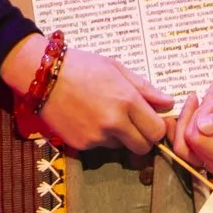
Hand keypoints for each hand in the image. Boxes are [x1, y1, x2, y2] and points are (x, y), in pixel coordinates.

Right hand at [0, 34, 174, 154]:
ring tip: (101, 113)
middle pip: (143, 147)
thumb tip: (169, 102)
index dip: (156, 128)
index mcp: (127, 101)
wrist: (43, 74)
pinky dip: (98, 136)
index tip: (149, 120)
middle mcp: (114, 123)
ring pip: (120, 147)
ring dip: (118, 136)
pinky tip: (86, 118)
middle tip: (131, 123)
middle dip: (141, 138)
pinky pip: (99, 146)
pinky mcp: (81, 145)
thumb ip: (145, 88)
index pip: (157, 131)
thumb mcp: (116, 68)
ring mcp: (97, 137)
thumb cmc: (82, 65)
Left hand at [168, 82, 212, 187]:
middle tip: (212, 92)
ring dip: (193, 116)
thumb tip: (200, 125)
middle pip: (187, 144)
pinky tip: (208, 104)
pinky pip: (194, 144)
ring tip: (210, 94)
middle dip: (193, 115)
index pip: (197, 140)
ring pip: (186, 144)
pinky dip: (196, 122)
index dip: (200, 116)